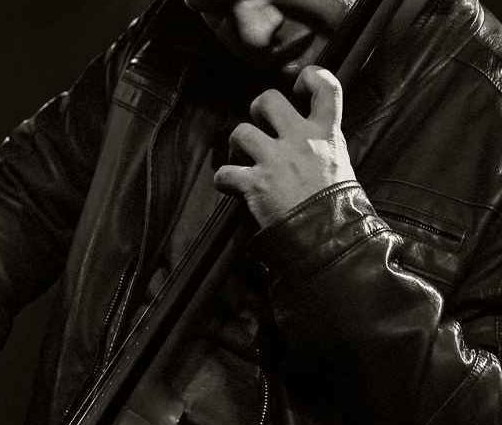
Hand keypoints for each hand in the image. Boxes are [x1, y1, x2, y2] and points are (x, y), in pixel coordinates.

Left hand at [214, 65, 355, 227]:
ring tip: (241, 158)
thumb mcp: (341, 164)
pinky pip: (224, 173)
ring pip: (240, 131)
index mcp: (326, 134)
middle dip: (258, 109)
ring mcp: (275, 160)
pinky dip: (223, 180)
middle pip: (269, 99)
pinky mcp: (255, 183)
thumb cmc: (339, 205)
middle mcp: (299, 140)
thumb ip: (324, 144)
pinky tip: (231, 187)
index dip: (310, 76)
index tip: (299, 87)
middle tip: (260, 126)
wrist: (330, 236)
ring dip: (236, 145)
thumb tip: (313, 139)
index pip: (325, 86)